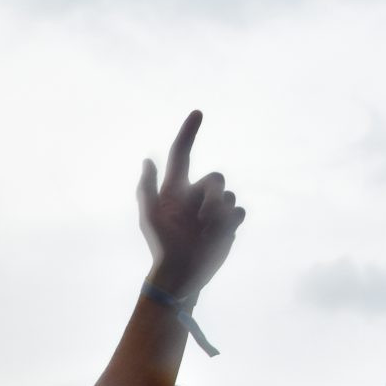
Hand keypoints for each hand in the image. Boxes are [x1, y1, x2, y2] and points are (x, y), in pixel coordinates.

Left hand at [137, 111, 246, 299]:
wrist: (180, 272)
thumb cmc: (161, 245)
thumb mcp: (149, 216)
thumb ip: (147, 188)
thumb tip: (147, 160)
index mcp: (175, 190)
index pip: (181, 155)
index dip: (188, 134)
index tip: (197, 113)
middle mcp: (195, 195)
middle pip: (216, 178)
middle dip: (212, 196)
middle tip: (200, 219)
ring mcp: (214, 209)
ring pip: (228, 196)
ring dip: (218, 214)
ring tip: (205, 232)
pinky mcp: (228, 223)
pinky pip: (238, 211)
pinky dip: (230, 222)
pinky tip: (218, 235)